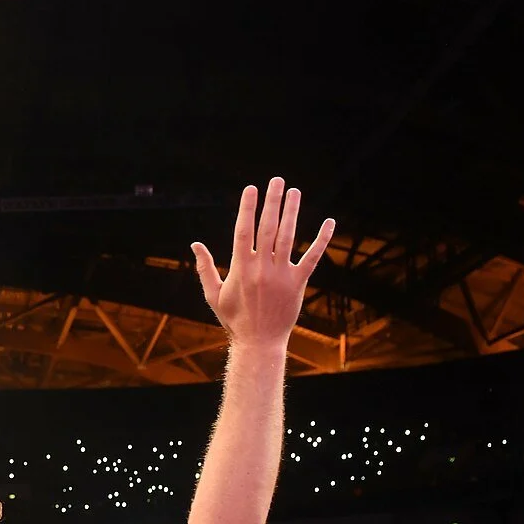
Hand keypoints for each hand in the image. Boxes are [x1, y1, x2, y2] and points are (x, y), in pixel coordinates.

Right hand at [194, 178, 332, 345]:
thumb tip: (195, 245)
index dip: (247, 208)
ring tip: (294, 191)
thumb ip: (205, 268)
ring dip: (292, 212)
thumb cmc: (234, 319)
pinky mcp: (298, 283)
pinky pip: (312, 257)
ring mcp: (281, 275)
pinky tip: (329, 221)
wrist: (258, 343)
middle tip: (276, 181)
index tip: (250, 188)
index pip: (244, 231)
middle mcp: (261, 268)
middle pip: (267, 227)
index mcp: (241, 268)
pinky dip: (322, 239)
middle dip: (271, 202)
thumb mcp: (214, 294)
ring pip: (288, 237)